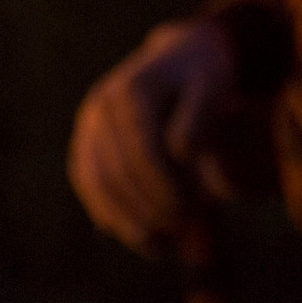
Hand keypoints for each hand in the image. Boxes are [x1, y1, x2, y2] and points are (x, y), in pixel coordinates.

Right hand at [68, 17, 237, 254]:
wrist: (181, 57)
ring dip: (131, 221)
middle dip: (152, 208)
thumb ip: (204, 117)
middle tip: (185, 228)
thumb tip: (183, 153)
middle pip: (120, 172)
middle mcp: (102, 104)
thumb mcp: (216, 86)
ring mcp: (88, 124)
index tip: (195, 210)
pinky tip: (145, 239)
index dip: (167, 187)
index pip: (144, 151)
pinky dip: (114, 216)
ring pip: (99, 184)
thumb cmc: (206, 77)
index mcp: (134, 88)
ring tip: (164, 245)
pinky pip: (90, 185)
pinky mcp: (84, 142)